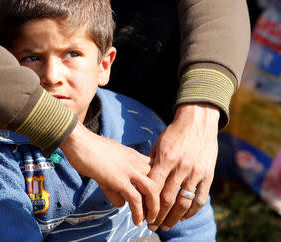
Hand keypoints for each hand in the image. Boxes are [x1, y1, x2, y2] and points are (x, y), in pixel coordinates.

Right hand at [60, 122, 158, 225]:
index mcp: (133, 155)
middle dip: (158, 198)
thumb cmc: (89, 149)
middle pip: (156, 181)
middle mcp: (135, 161)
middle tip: (153, 212)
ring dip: (153, 208)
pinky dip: (139, 213)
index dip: (155, 186)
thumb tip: (120, 201)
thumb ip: (116, 181)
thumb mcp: (108, 162)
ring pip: (151, 191)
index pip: (154, 171)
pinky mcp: (119, 180)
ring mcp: (129, 170)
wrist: (79, 142)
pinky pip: (135, 199)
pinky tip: (137, 221)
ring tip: (150, 219)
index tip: (151, 199)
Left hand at [146, 103, 218, 230]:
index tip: (141, 213)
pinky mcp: (208, 175)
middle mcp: (181, 167)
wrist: (198, 122)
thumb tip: (141, 182)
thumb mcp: (158, 145)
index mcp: (166, 159)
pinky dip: (191, 211)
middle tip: (151, 225)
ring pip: (184, 202)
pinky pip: (200, 198)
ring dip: (174, 218)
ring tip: (166, 226)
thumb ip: (151, 164)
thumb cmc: (174, 134)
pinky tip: (183, 217)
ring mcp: (196, 172)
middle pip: (168, 198)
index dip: (147, 203)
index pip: (154, 187)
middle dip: (158, 215)